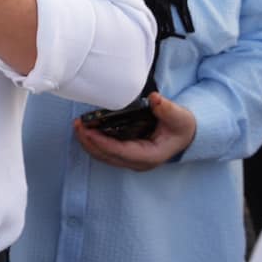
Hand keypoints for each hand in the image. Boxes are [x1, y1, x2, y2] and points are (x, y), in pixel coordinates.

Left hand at [74, 92, 196, 170]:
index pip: (122, 152)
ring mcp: (131, 160)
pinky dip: (93, 142)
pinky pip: (105, 152)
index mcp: (151, 156)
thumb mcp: (178, 116)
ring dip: (88, 142)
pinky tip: (85, 129)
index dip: (103, 143)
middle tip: (77, 125)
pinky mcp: (125, 155)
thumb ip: (167, 109)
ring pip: (103, 156)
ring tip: (77, 125)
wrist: (183, 133)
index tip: (88, 132)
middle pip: (108, 156)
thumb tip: (156, 99)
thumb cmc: (180, 126)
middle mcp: (139, 162)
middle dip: (90, 141)